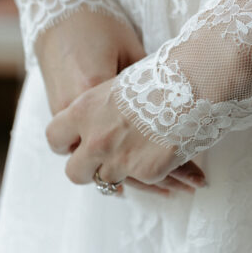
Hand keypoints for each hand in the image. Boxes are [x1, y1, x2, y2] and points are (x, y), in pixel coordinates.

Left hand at [38, 10, 205, 194]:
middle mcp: (96, 138)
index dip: (67, 142)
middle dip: (90, 170)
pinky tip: (178, 170)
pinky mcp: (147, 172)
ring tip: (148, 162)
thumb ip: (105, 105)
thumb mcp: (123, 80)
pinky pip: (147, 181)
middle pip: (75, 172)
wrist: (197, 78)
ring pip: (109, 181)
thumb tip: (108, 115)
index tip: (78, 143)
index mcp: (85, 109)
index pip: (55, 136)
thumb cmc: (164, 71)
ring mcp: (120, 159)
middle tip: (108, 161)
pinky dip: (161, 174)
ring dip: (127, 173)